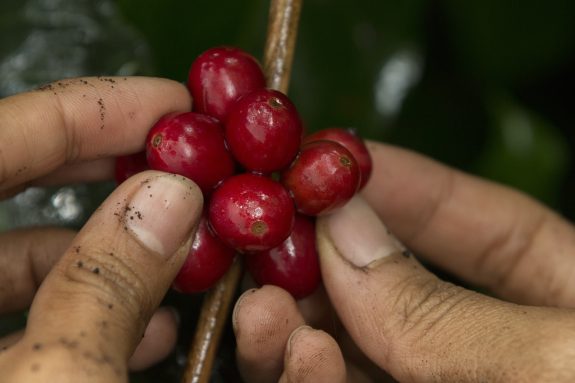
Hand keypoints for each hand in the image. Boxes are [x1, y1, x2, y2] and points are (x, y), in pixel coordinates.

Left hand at [0, 77, 203, 381]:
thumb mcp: (57, 378)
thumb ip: (105, 286)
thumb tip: (169, 199)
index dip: (90, 111)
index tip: (170, 106)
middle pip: (11, 186)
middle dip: (109, 171)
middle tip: (180, 162)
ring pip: (27, 260)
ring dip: (116, 252)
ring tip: (185, 254)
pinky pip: (31, 318)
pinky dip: (94, 313)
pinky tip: (150, 328)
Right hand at [233, 142, 574, 381]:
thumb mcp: (558, 357)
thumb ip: (448, 311)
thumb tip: (346, 233)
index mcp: (567, 309)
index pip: (487, 229)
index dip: (408, 186)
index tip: (336, 159)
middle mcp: (498, 352)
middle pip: (396, 293)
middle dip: (324, 265)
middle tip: (273, 242)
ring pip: (355, 352)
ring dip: (299, 327)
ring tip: (265, 309)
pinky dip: (312, 381)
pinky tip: (298, 357)